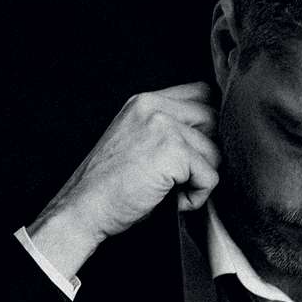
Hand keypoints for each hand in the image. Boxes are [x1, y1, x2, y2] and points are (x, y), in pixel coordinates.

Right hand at [27, 82, 219, 277]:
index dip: (211, 122)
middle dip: (208, 153)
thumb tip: (215, 136)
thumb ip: (170, 128)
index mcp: (146, 101)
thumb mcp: (139, 141)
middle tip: (183, 177)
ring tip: (171, 191)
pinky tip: (173, 201)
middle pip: (215, 119)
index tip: (201, 149)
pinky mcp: (173, 152)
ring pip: (215, 152)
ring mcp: (164, 126)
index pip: (203, 93)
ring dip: (200, 179)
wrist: (85, 208)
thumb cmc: (112, 186)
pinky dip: (197, 197)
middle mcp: (154, 107)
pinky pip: (210, 177)